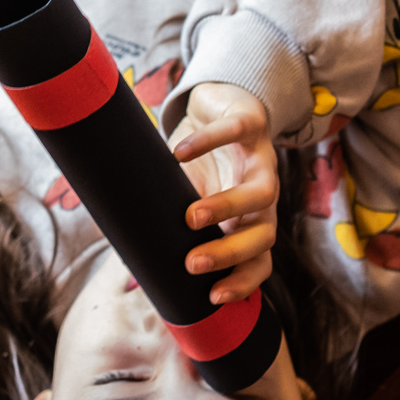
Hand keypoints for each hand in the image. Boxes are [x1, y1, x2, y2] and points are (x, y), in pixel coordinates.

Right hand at [168, 83, 276, 305]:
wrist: (222, 103)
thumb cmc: (203, 160)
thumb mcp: (186, 197)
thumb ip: (172, 226)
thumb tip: (133, 267)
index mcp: (250, 219)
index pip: (260, 261)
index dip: (244, 282)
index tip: (213, 296)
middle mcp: (263, 196)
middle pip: (266, 236)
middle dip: (231, 254)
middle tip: (193, 263)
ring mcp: (261, 160)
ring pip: (263, 193)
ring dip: (229, 207)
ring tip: (190, 216)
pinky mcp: (253, 124)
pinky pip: (237, 133)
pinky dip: (209, 143)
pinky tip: (177, 154)